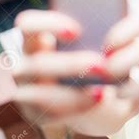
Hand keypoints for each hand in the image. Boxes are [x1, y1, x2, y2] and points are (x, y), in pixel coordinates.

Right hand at [11, 10, 115, 125]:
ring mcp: (25, 91)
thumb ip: (98, 34)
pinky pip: (51, 112)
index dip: (47, 25)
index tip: (77, 31)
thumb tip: (115, 32)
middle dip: (71, 64)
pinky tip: (100, 97)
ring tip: (103, 90)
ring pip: (39, 94)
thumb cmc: (96, 54)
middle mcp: (23, 64)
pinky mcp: (36, 113)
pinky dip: (77, 105)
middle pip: (37, 63)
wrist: (99, 88)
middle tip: (101, 64)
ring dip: (72, 92)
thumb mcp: (97, 42)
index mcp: (35, 38)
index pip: (27, 25)